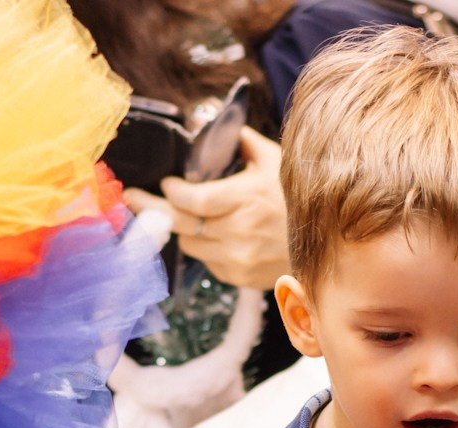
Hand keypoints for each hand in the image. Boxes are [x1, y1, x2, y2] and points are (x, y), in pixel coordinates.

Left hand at [123, 128, 289, 290]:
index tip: (166, 183)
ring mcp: (237, 258)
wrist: (325, 244)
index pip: (194, 200)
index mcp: (247, 199)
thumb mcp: (274, 160)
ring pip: (188, 244)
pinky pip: (204, 260)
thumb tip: (203, 121)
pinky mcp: (237, 276)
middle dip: (151, 209)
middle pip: (180, 224)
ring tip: (180, 213)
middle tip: (132, 197)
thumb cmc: (294, 198)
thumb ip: (238, 140)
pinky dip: (202, 245)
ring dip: (181, 227)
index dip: (173, 192)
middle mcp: (240, 232)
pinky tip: (212, 232)